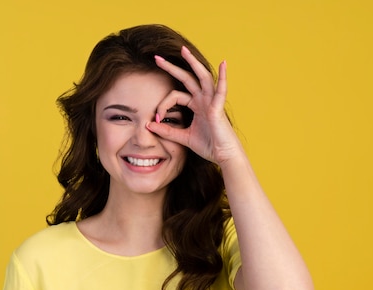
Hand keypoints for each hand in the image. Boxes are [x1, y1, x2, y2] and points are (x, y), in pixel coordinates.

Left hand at [147, 46, 241, 164]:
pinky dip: (223, 77)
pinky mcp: (218, 108)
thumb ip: (167, 131)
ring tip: (183, 50)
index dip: (162, 105)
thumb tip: (148, 125)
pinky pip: (221, 90)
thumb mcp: (183, 137)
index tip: (155, 119)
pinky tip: (224, 63)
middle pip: (186, 78)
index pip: (175, 96)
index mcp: (196, 105)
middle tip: (156, 58)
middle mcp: (203, 100)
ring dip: (193, 63)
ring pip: (202, 77)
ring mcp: (211, 102)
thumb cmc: (208, 146)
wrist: (223, 156)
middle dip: (171, 68)